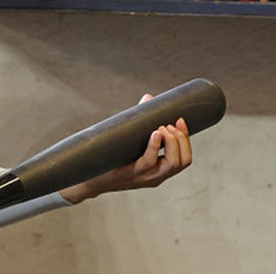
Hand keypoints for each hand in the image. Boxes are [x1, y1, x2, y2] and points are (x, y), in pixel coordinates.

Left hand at [60, 93, 192, 204]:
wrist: (89, 178)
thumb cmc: (111, 158)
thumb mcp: (130, 143)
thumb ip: (140, 122)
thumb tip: (149, 97)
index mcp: (160, 170)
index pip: (185, 159)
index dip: (186, 139)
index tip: (180, 120)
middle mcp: (157, 176)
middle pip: (183, 161)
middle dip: (181, 140)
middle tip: (168, 124)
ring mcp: (145, 177)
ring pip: (172, 163)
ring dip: (171, 142)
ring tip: (161, 128)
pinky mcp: (131, 174)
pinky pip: (148, 161)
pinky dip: (154, 146)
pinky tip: (155, 133)